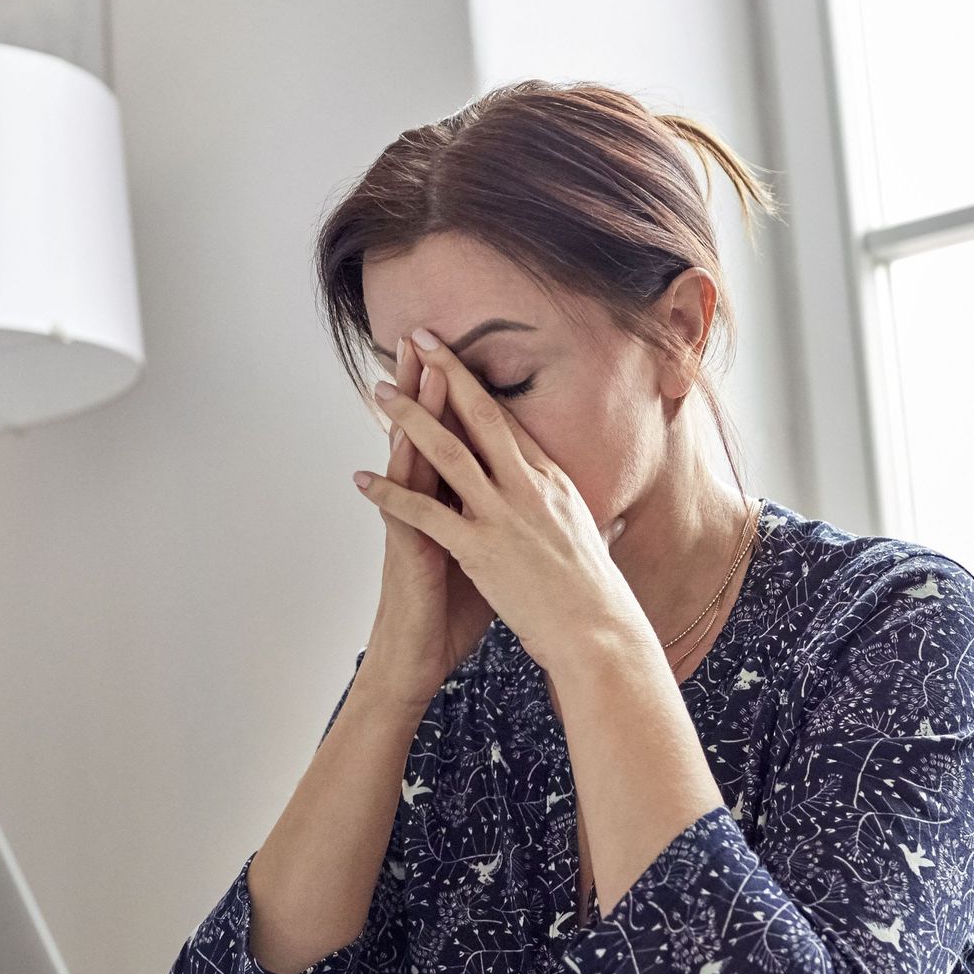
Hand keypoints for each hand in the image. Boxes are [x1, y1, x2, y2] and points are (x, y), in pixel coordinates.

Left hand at [353, 327, 635, 677]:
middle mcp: (530, 488)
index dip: (481, 387)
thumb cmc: (597, 598)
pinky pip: (424, 513)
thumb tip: (611, 517)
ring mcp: (504, 515)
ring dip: (410, 417)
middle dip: (448, 372)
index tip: (458, 358)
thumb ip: (593, 524)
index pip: (511, 423)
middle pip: (482, 416)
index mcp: (553, 483)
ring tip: (380, 391)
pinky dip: (389, 493)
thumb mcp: (595, 545)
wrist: (599, 636)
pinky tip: (361, 479)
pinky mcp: (481, 549)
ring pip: (448, 452)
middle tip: (418, 338)